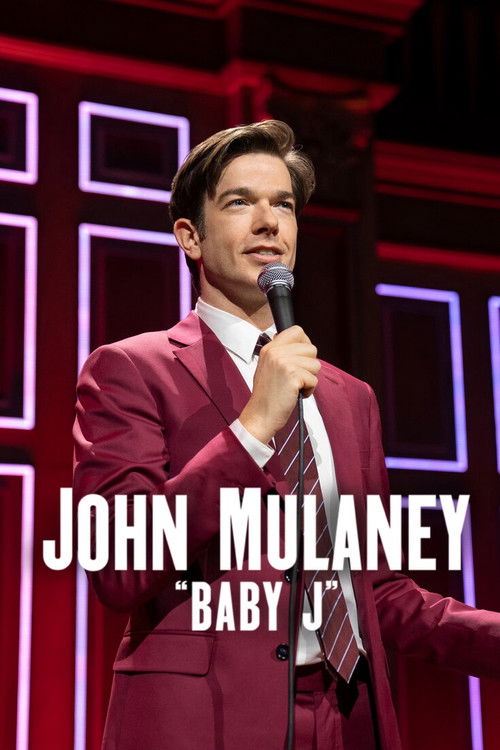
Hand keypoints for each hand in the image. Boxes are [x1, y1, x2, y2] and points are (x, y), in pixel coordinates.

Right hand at [239, 325, 319, 443]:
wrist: (260, 416)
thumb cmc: (267, 395)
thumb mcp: (268, 367)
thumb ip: (282, 354)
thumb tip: (303, 346)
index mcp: (270, 348)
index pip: (297, 331)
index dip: (305, 345)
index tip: (301, 359)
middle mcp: (276, 352)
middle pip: (311, 349)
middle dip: (309, 366)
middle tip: (296, 378)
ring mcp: (284, 363)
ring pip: (316, 364)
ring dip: (309, 379)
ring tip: (294, 387)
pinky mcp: (292, 376)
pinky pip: (314, 379)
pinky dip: (309, 390)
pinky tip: (295, 394)